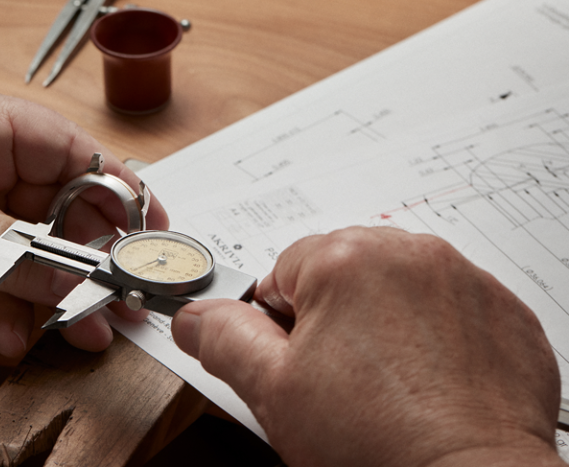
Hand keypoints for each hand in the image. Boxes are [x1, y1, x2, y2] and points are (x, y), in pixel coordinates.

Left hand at [0, 76, 168, 357]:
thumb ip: (21, 256)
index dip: (115, 189)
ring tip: (75, 330)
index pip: (70, 150)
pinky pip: (2, 272)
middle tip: (114, 297)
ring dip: (53, 291)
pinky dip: (13, 305)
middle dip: (86, 256)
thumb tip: (82, 285)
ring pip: (35, 245)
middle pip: (60, 205)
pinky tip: (14, 335)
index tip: (147, 228)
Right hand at [172, 227, 561, 466]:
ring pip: (395, 289)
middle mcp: (409, 253)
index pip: (282, 271)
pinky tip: (426, 385)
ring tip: (385, 387)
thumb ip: (223, 339)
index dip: (280, 325)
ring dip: (383, 324)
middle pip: (341, 273)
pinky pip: (450, 309)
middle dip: (332, 318)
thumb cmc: (379, 444)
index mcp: (344, 259)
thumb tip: (194, 316)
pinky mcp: (503, 313)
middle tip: (339, 382)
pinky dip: (436, 339)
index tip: (298, 364)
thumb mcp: (272, 392)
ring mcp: (463, 280)